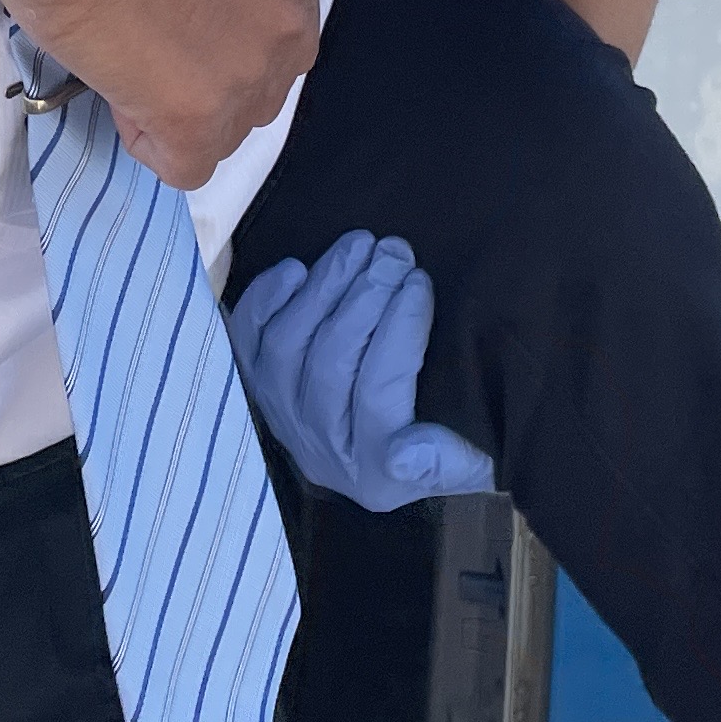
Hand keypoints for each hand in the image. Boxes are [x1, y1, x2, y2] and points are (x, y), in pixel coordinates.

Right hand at [0, 0, 317, 187]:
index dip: (215, 29)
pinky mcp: (198, 120)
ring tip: (123, 57)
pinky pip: (186, 167)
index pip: (271, 34)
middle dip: (206, 76)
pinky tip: (119, 92)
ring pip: (225, 131)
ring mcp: (248, 77)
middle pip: (258, 89)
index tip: (167, 8)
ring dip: (178, 109)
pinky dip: (149, 140)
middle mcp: (289, 27)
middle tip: (144, 38)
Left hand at [230, 231, 496, 511]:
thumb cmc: (456, 443)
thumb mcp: (472, 463)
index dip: (398, 329)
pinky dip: (265, 301)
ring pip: (287, 348)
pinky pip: (248, 342)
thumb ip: (448, 460)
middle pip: (330, 365)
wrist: (409, 460)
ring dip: (323, 287)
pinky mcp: (262, 390)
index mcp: (378, 476)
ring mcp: (286, 420)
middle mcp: (322, 453)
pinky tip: (297, 269)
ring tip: (359, 246)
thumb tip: (406, 452)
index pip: (378, 395)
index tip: (420, 280)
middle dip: (364, 296)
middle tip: (394, 250)